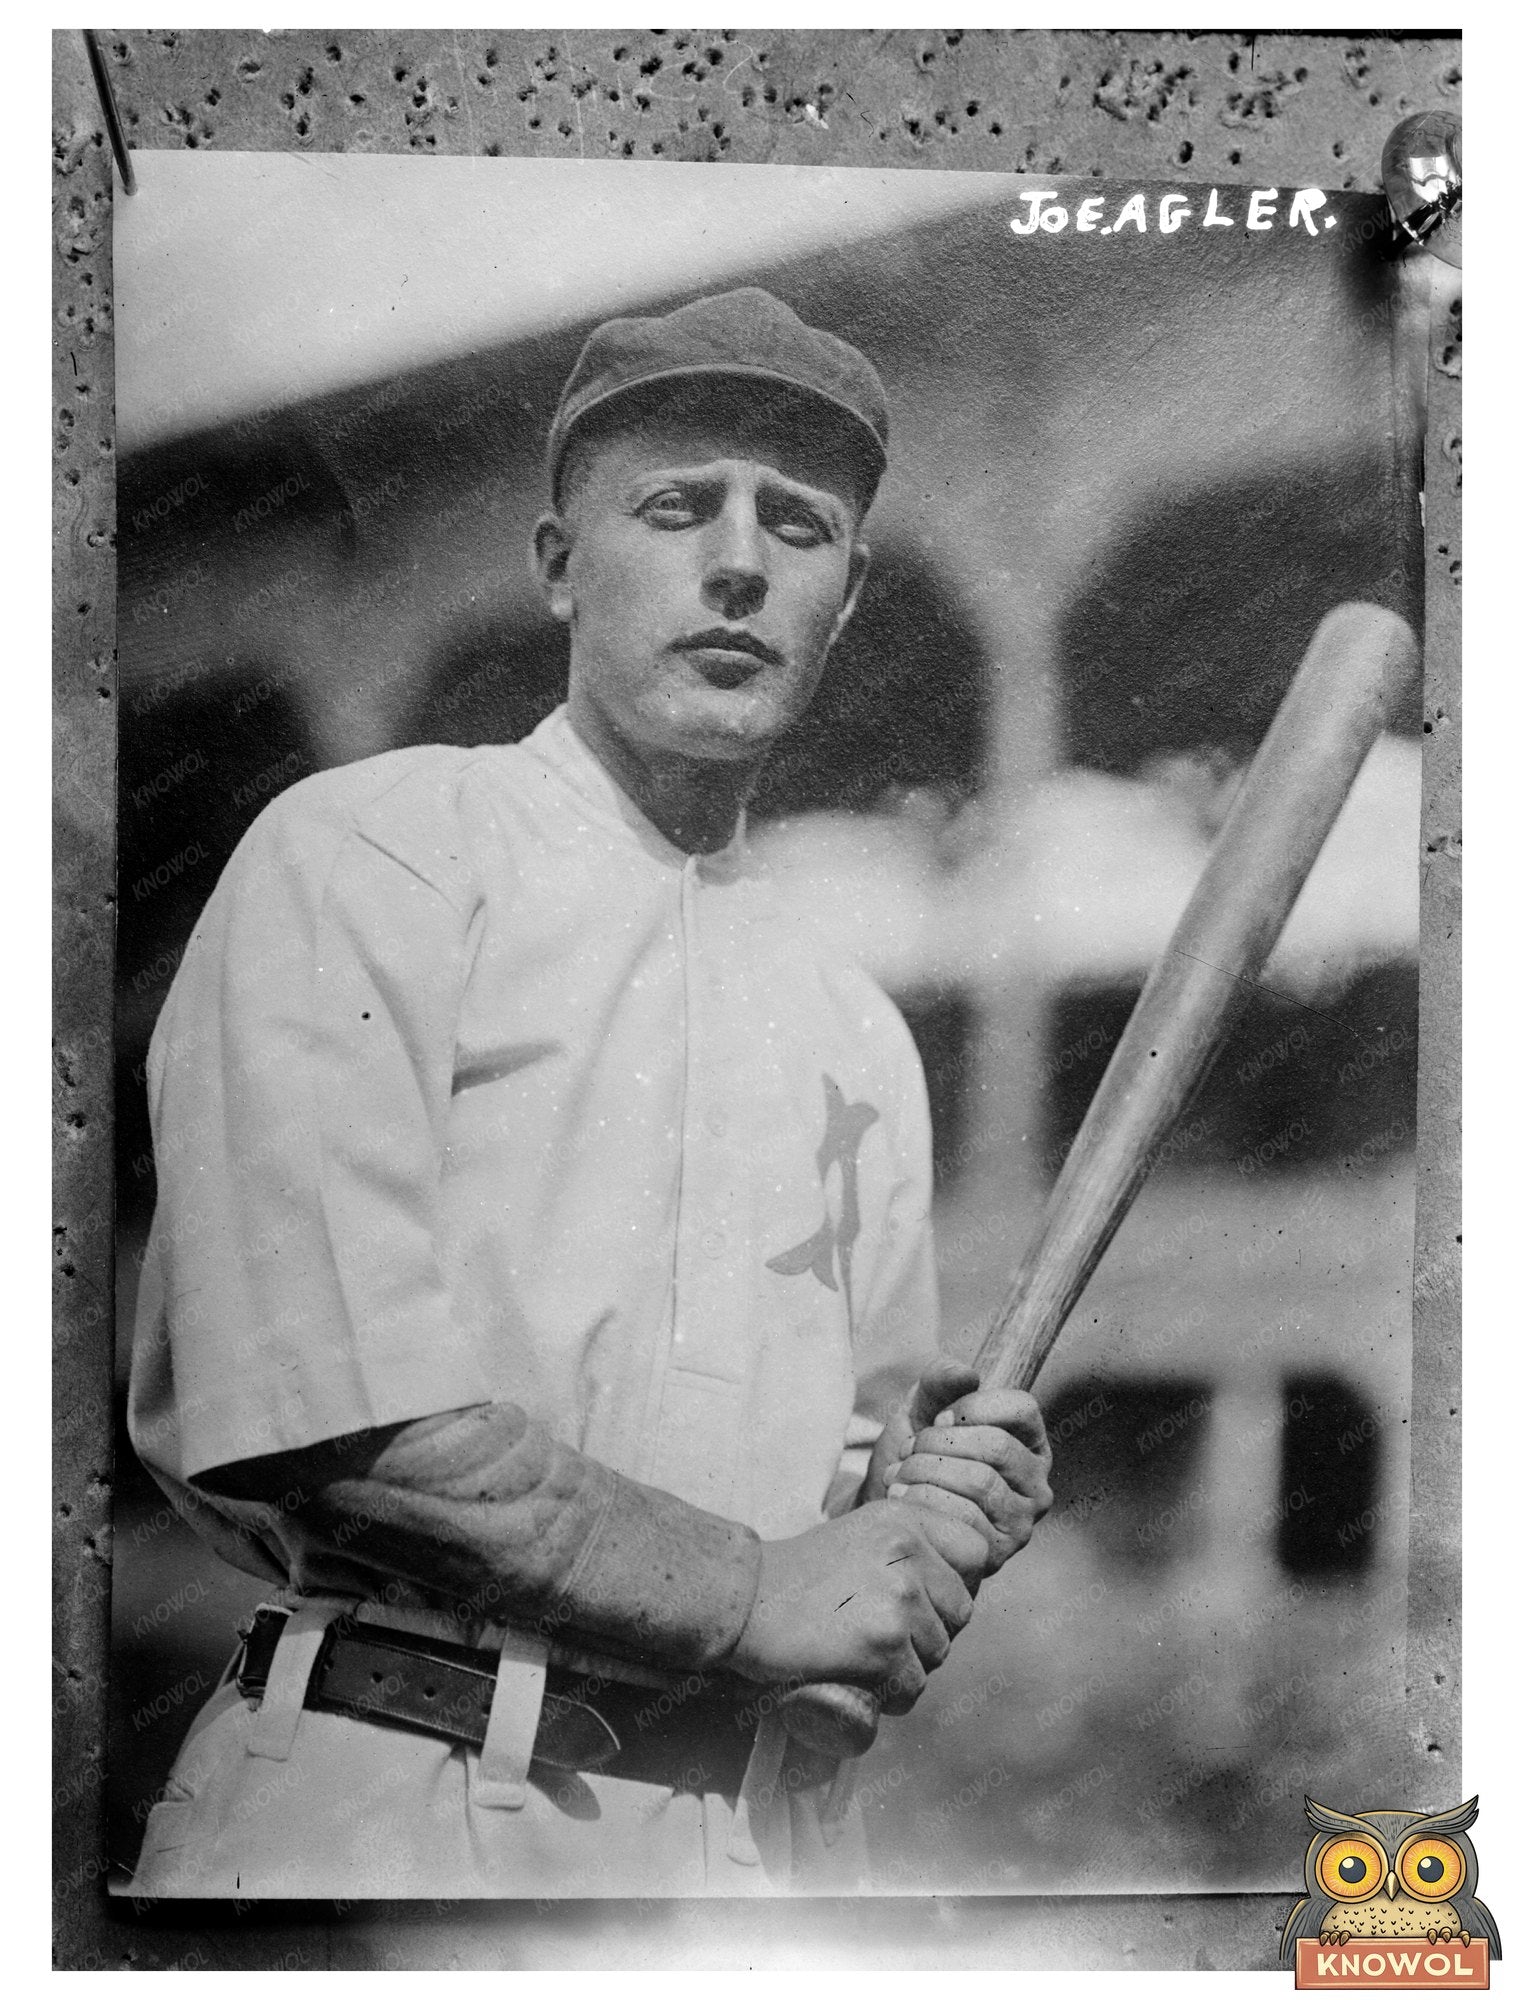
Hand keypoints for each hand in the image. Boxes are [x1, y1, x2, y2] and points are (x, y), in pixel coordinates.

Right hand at [728, 1502, 978, 1713]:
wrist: (744, 1601)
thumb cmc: (798, 1575)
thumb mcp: (862, 1533)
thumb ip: (907, 1545)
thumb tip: (956, 1585)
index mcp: (905, 1519)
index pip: (975, 1553)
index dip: (956, 1581)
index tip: (925, 1597)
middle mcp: (909, 1551)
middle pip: (961, 1611)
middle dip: (932, 1631)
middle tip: (886, 1634)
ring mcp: (899, 1598)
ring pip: (939, 1653)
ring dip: (910, 1665)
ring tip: (865, 1655)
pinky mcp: (883, 1644)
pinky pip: (914, 1687)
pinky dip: (891, 1695)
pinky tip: (861, 1679)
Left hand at [861, 1359, 1053, 1586]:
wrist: (889, 1514)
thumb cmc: (914, 1458)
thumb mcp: (921, 1409)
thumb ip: (940, 1381)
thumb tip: (968, 1375)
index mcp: (1027, 1440)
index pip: (1021, 1408)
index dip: (971, 1408)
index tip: (935, 1418)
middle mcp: (1035, 1481)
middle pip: (997, 1446)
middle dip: (940, 1443)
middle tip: (907, 1450)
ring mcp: (1022, 1519)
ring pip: (982, 1482)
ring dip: (928, 1472)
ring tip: (900, 1473)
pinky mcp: (999, 1551)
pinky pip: (966, 1520)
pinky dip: (925, 1502)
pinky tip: (902, 1498)